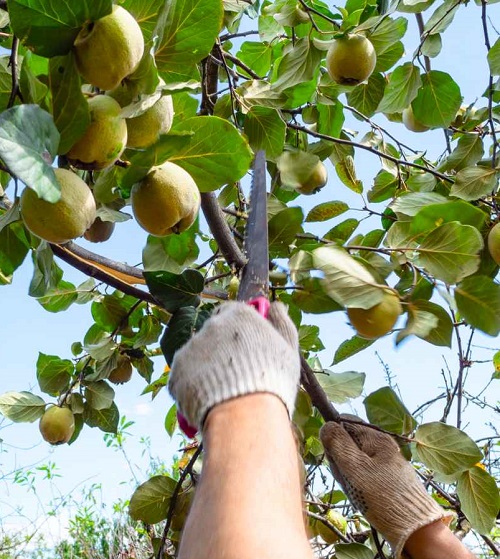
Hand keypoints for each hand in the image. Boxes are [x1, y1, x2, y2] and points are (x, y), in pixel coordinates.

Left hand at [168, 302, 299, 430]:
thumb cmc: (272, 383)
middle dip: (219, 348)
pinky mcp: (177, 369)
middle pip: (212, 332)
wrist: (245, 417)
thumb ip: (282, 322)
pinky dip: (192, 386)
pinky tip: (207, 400)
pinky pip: (184, 375)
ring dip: (206, 368)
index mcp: (239, 315)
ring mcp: (192, 347)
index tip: (240, 341)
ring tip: (221, 392)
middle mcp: (212, 325)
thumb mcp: (288, 349)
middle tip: (232, 372)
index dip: (235, 327)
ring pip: (197, 355)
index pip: (230, 311)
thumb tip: (276, 305)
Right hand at [320, 419, 452, 558]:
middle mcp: (383, 446)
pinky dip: (358, 484)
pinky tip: (362, 497)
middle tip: (346, 478)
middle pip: (349, 443)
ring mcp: (385, 463)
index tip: (333, 455)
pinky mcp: (387, 479)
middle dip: (341, 460)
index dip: (334, 437)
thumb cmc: (382, 495)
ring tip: (355, 491)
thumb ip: (338, 444)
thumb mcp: (355, 467)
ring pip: (355, 462)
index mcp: (376, 437)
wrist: (414, 529)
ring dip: (348, 475)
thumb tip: (327, 425)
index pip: (346, 423)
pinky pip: (364, 475)